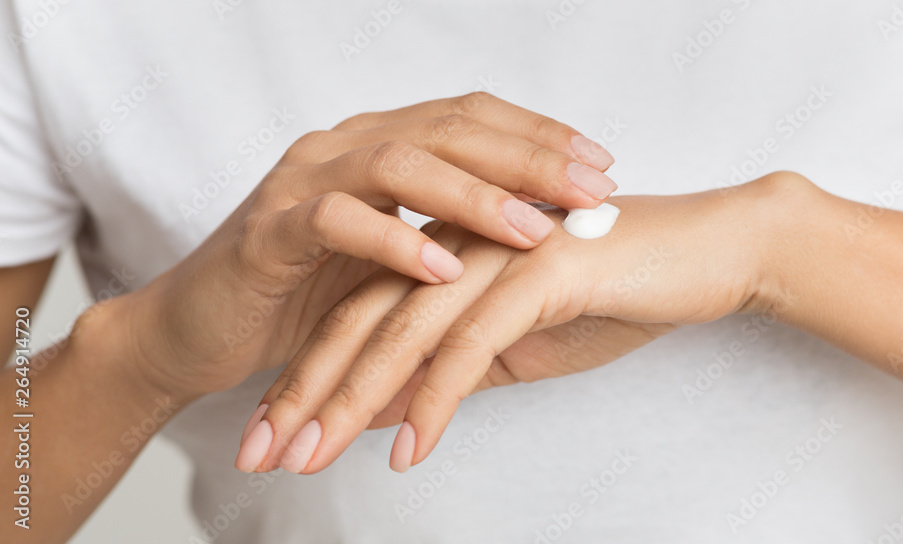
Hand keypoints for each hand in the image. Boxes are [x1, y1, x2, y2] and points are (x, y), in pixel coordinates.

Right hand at [115, 93, 618, 402]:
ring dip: (473, 196)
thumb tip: (544, 233)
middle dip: (528, 158)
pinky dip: (395, 243)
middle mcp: (342, 146)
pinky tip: (445, 269)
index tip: (602, 165)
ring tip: (534, 229)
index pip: (471, 118)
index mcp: (377, 145)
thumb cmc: (305, 296)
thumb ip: (450, 236)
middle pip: (448, 129)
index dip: (540, 136)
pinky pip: (336, 221)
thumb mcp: (394, 261)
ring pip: (398, 163)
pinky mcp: (269, 231)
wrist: (200, 328)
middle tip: (592, 189)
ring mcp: (302, 182)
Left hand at [241, 177, 789, 473]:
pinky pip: (471, 342)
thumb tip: (383, 415)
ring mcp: (496, 252)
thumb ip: (448, 372)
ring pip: (401, 329)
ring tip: (307, 460)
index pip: (358, 315)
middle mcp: (458, 244)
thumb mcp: (518, 348)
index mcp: (446, 253)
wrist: (708, 254)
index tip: (271, 435)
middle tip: (259, 454)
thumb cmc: (618, 294)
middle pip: (359, 320)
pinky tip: (408, 451)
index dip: (310, 377)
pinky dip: (434, 399)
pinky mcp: (539, 270)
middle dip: (304, 393)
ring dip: (349, 400)